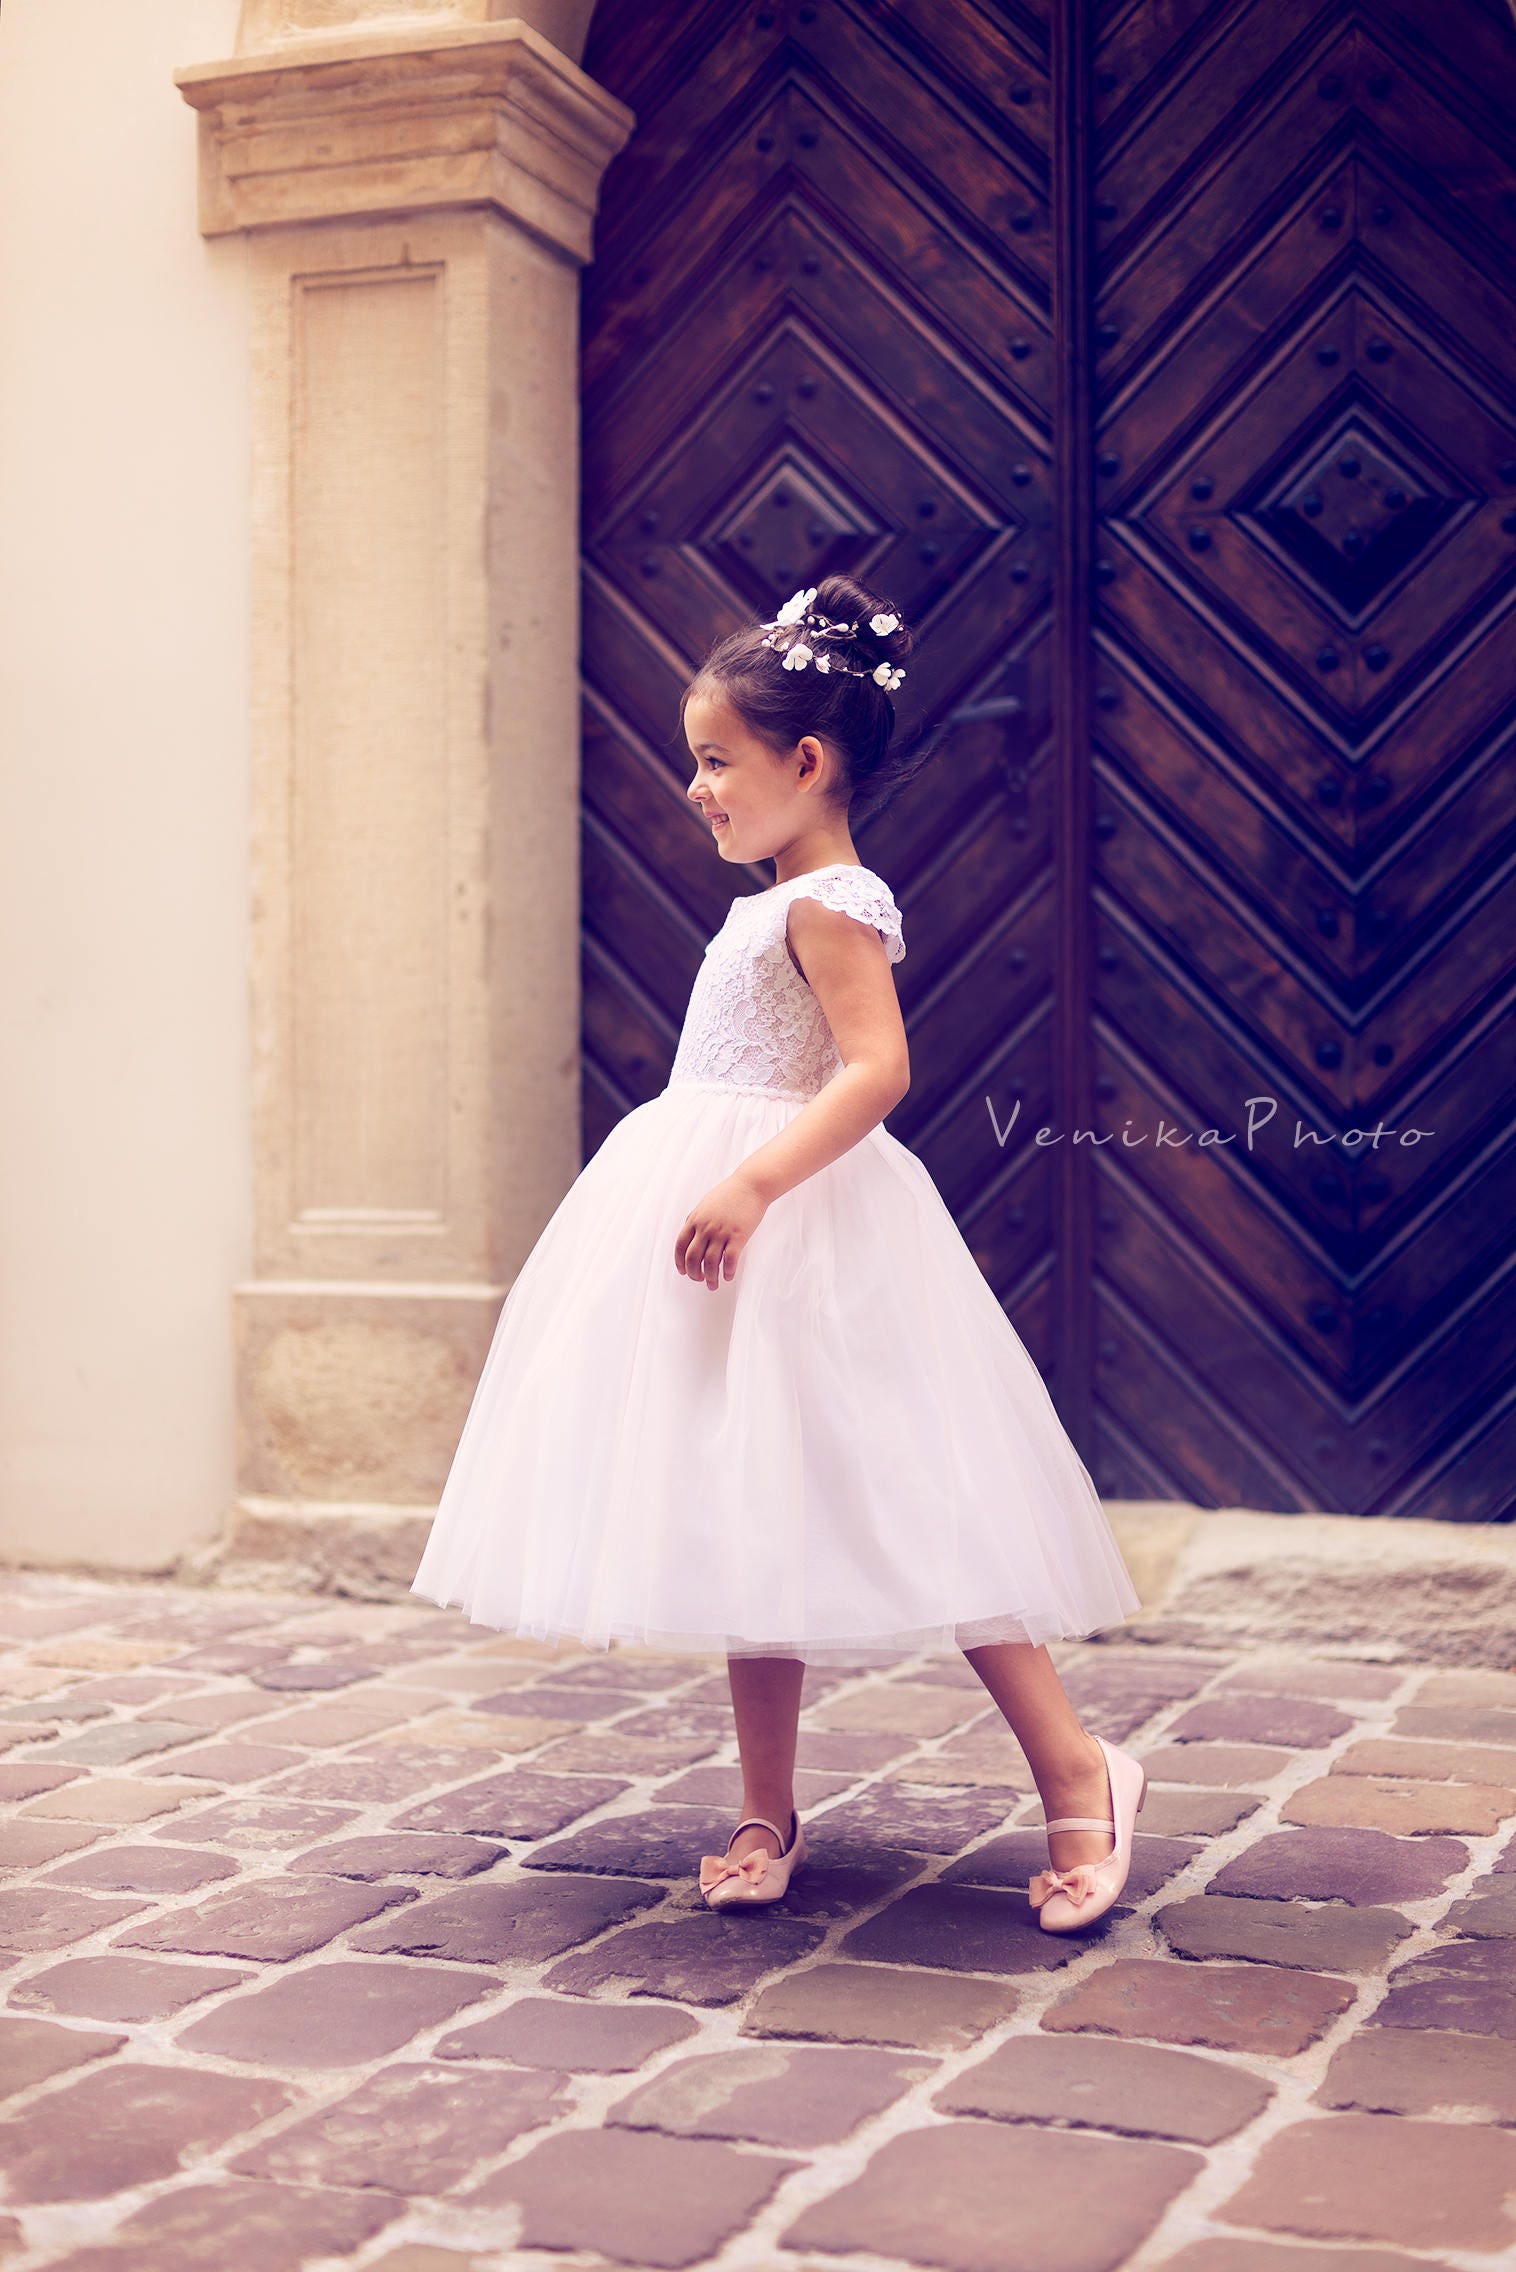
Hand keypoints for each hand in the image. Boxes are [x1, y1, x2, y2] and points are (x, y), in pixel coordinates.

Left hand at [674, 1172, 768, 1290]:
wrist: (751, 1185)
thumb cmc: (730, 1193)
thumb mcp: (706, 1204)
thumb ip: (696, 1218)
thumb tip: (689, 1231)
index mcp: (695, 1219)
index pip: (681, 1246)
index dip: (680, 1262)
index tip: (683, 1271)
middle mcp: (706, 1228)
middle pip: (693, 1258)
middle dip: (694, 1273)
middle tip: (699, 1280)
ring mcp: (722, 1232)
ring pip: (711, 1263)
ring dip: (710, 1278)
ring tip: (713, 1285)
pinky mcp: (738, 1236)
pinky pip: (730, 1260)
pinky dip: (728, 1272)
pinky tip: (728, 1276)